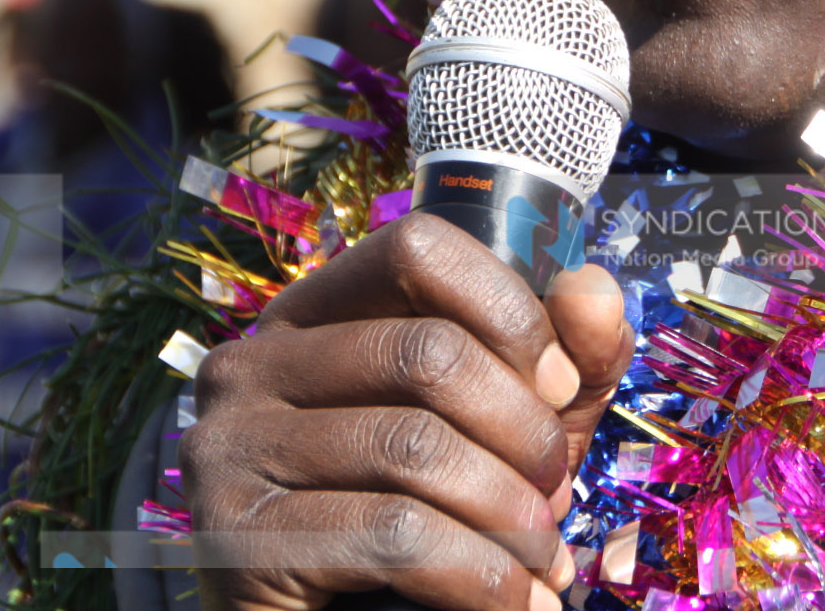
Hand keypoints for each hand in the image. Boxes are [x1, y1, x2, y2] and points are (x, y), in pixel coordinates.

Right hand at [186, 211, 633, 610]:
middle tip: (556, 495)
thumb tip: (595, 286)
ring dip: (510, 516)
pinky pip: (393, 535)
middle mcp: (252, 363)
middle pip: (426, 351)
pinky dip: (480, 576)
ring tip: (545, 562)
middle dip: (523, 432)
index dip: (507, 310)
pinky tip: (516, 601)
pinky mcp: (237, 540)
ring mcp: (229, 447)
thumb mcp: (509, 433)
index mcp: (310, 315)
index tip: (560, 387)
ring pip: (414, 448)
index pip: (415, 249)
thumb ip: (564, 361)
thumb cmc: (427, 524)